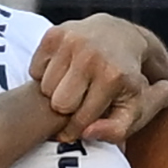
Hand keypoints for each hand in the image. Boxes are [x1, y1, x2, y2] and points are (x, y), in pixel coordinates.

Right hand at [31, 15, 167, 142]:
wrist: (120, 35)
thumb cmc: (124, 80)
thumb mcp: (132, 109)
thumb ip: (115, 131)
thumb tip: (87, 133)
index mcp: (112, 77)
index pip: (80, 120)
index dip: (77, 128)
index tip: (79, 125)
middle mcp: (91, 56)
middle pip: (58, 104)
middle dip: (66, 108)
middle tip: (78, 99)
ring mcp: (71, 42)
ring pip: (44, 88)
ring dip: (55, 91)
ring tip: (72, 83)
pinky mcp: (54, 34)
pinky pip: (35, 70)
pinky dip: (45, 73)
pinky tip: (64, 68)